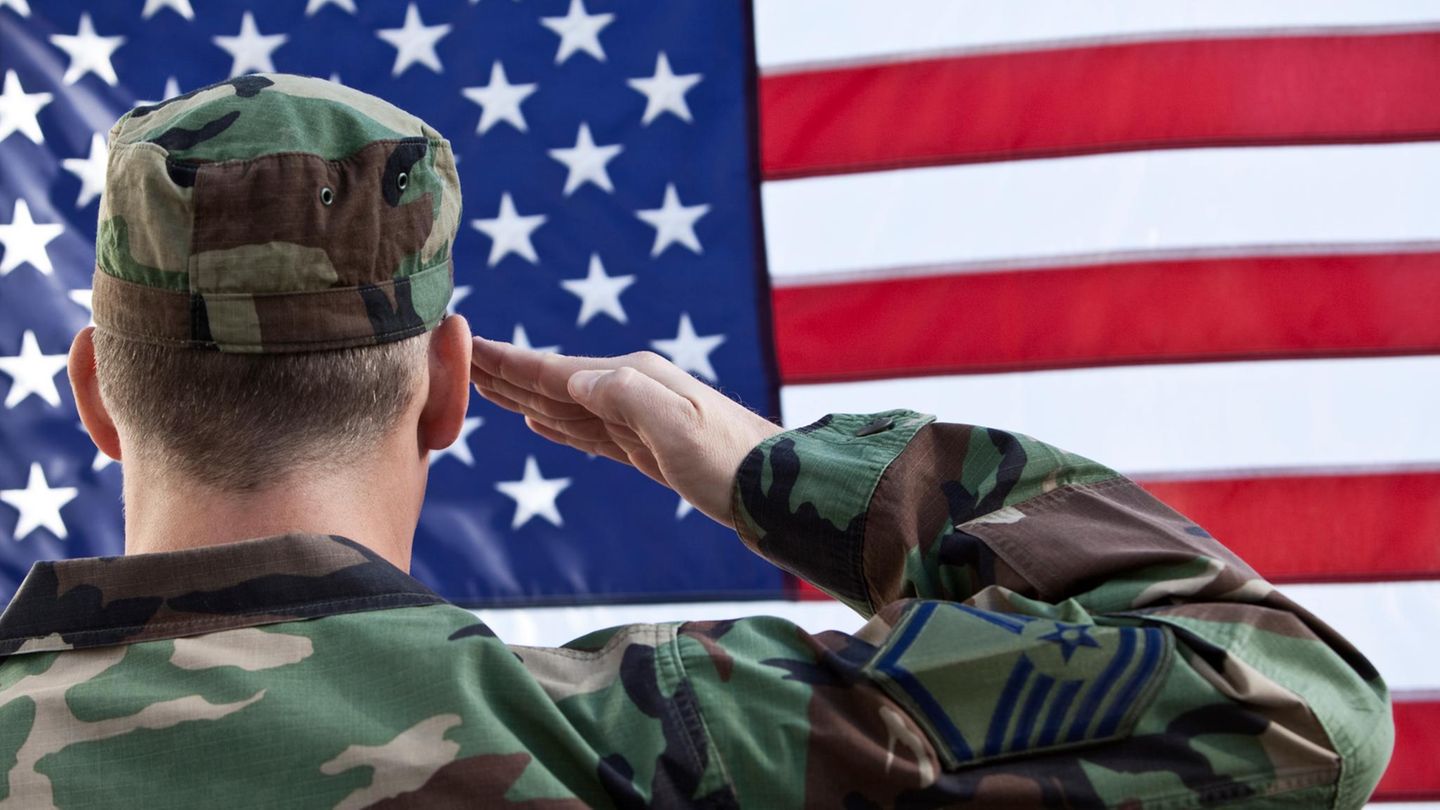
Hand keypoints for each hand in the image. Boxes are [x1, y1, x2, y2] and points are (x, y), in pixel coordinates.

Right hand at [470, 338, 783, 527]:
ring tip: (485, 385)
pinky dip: (558, 425)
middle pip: (554, 381)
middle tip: (457, 356)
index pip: (556, 369)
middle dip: (506, 372)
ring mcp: (640, 421)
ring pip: (566, 406)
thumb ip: (626, 396)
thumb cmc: (734, 462)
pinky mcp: (648, 452)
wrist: (782, 494)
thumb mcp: (677, 425)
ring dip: (524, 396)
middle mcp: (633, 392)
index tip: (466, 342)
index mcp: (633, 379)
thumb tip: (576, 377)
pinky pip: (589, 433)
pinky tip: (538, 422)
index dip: (508, 361)